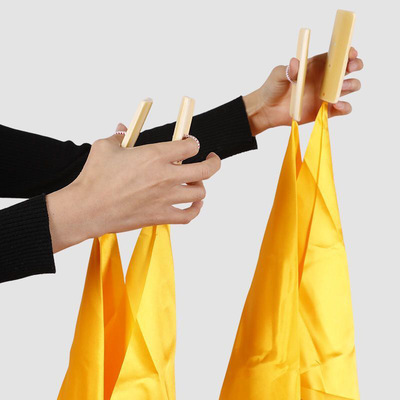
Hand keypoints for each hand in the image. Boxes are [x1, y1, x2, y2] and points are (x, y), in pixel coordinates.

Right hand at [46, 125, 220, 252]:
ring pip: (199, 192)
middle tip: (212, 159)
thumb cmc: (94, 177)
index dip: (192, 142)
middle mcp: (166, 177)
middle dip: (213, 162)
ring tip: (194, 182)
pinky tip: (194, 204)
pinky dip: (196, 209)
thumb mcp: (106, 146)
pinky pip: (189, 215)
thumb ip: (120, 135)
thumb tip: (123, 127)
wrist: (87, 208)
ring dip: (200, 185)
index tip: (189, 142)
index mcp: (155, 155)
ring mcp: (166, 198)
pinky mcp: (161, 216)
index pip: (190, 146)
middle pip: (206, 169)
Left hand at [243, 47, 363, 134]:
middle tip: (350, 67)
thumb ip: (288, 69)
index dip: (347, 52)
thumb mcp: (278, 75)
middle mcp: (325, 79)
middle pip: (348, 69)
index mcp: (317, 65)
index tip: (350, 52)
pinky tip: (337, 105)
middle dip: (355, 65)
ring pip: (350, 87)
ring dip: (352, 85)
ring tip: (342, 88)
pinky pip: (343, 109)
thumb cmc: (272, 88)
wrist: (267, 110)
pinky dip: (345, 107)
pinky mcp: (325, 110)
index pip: (337, 55)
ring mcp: (326, 95)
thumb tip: (295, 63)